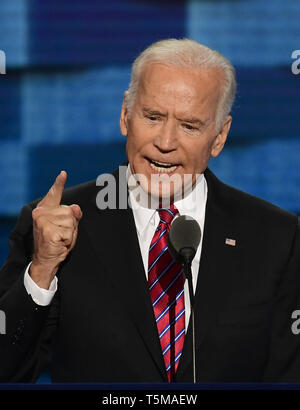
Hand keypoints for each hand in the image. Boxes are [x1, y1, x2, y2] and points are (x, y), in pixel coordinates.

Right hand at [30, 171, 81, 288]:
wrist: (47, 259)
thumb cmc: (57, 241)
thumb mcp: (68, 226)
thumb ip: (73, 215)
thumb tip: (75, 208)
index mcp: (45, 208)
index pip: (54, 193)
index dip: (59, 183)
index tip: (64, 173)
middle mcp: (41, 212)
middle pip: (70, 211)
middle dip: (71, 225)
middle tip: (62, 234)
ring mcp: (43, 220)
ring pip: (71, 221)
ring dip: (70, 233)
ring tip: (61, 239)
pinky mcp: (47, 230)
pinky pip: (69, 231)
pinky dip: (68, 239)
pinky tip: (59, 243)